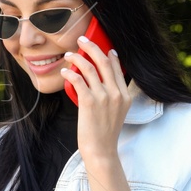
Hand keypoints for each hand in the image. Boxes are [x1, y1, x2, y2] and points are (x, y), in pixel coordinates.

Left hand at [62, 35, 131, 159]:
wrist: (101, 151)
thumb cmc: (104, 134)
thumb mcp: (116, 113)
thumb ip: (113, 98)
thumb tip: (100, 85)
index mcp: (125, 96)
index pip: (118, 69)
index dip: (110, 55)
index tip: (104, 48)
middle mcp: (116, 94)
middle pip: (104, 62)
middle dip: (92, 47)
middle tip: (82, 40)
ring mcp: (103, 97)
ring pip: (89, 68)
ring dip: (77, 58)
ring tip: (69, 55)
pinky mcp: (89, 102)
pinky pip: (78, 80)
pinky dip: (70, 73)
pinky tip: (65, 71)